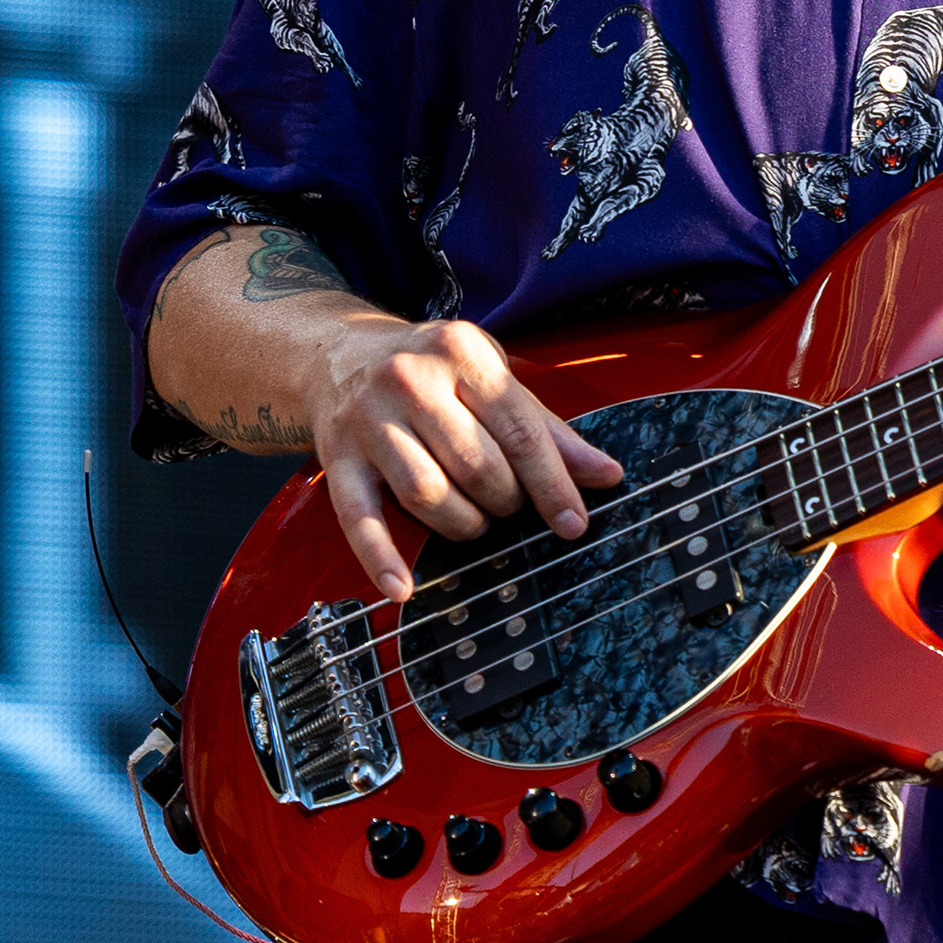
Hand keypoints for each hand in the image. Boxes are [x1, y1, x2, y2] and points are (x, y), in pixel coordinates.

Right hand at [312, 317, 623, 601]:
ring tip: (476, 521)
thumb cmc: (433, 369)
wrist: (336, 355)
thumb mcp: (491, 376)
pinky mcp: (336, 457)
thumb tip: (606, 475)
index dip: (552, 482)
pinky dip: (381, 558)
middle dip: (505, 500)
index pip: (519, 428)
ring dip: (462, 523)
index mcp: (461, 352)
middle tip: (511, 506)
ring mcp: (368, 420)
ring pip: (426, 492)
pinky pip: (358, 517)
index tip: (574, 522)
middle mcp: (411, 381)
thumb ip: (546, 427)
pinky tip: (403, 590)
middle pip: (475, 464)